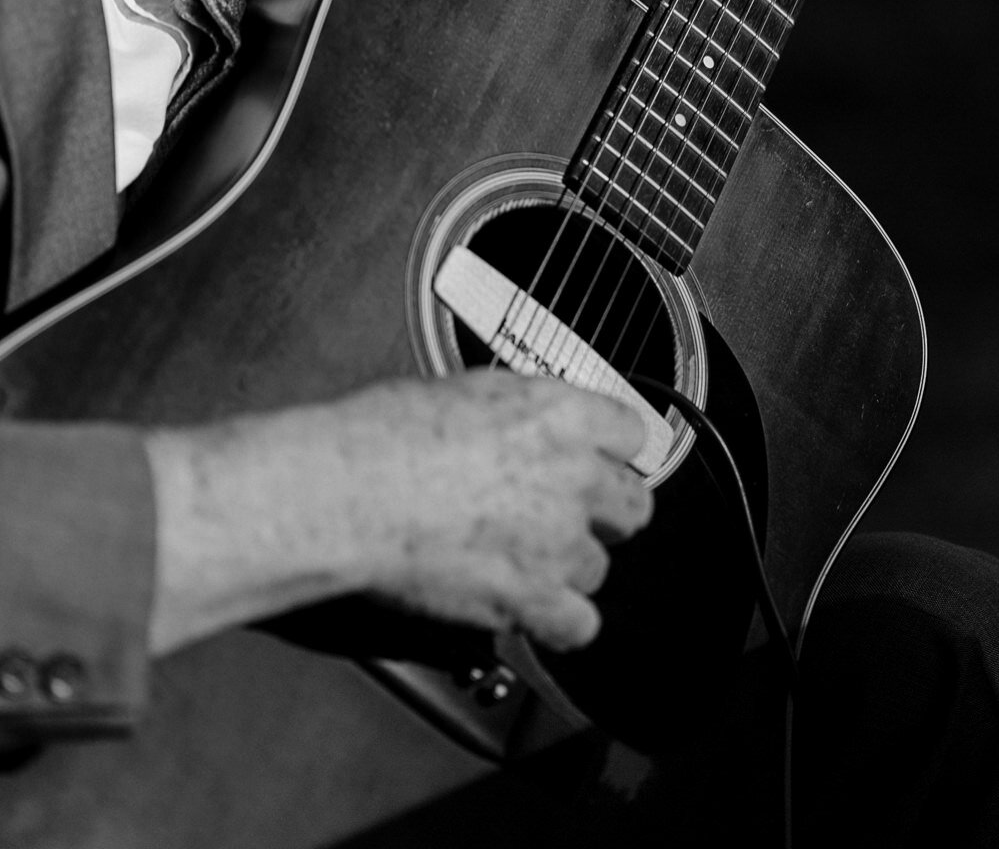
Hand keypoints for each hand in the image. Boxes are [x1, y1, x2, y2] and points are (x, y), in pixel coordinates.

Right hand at [146, 369, 652, 657]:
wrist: (348, 490)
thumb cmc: (383, 435)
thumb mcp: (466, 392)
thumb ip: (517, 413)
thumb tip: (520, 426)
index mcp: (561, 413)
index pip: (632, 433)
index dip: (612, 452)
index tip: (600, 461)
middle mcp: (573, 476)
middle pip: (630, 506)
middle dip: (602, 513)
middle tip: (566, 514)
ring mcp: (556, 541)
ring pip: (598, 567)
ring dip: (568, 566)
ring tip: (524, 560)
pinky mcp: (529, 598)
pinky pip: (578, 625)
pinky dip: (557, 623)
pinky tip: (532, 610)